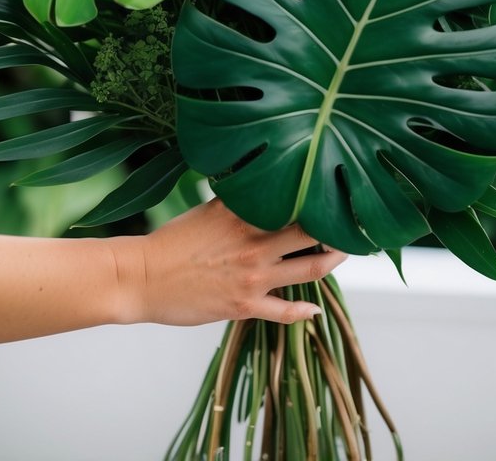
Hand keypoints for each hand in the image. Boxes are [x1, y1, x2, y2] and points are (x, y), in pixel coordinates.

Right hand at [111, 198, 346, 327]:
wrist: (142, 277)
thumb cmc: (172, 241)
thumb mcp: (208, 210)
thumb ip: (238, 200)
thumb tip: (259, 184)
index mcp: (244, 214)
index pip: (294, 201)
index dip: (320, 197)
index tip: (337, 191)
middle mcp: (255, 242)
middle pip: (312, 232)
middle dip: (337, 228)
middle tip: (353, 222)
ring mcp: (252, 276)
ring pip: (309, 269)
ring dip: (331, 262)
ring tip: (343, 254)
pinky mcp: (244, 306)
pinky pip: (285, 310)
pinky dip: (304, 312)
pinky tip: (314, 309)